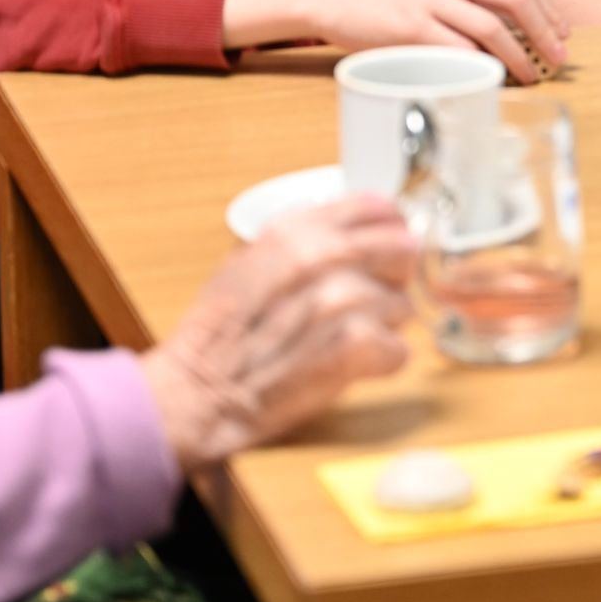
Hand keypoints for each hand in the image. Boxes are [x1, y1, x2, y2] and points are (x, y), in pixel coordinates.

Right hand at [140, 196, 415, 469]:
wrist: (197, 393)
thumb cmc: (217, 335)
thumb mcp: (249, 261)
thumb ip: (301, 241)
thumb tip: (349, 234)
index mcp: (296, 230)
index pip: (377, 208)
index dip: (388, 232)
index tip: (385, 251)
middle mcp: (321, 255)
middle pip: (403, 250)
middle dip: (393, 278)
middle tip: (372, 301)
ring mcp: (340, 298)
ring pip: (403, 305)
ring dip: (383, 327)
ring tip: (346, 341)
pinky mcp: (353, 346)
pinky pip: (398, 349)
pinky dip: (381, 364)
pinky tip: (351, 367)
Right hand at [298, 0, 566, 81]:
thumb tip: (514, 24)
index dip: (549, 8)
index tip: (561, 33)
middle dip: (545, 31)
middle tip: (557, 58)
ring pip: (493, 27)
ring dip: (519, 56)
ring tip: (529, 75)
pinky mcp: (411, 28)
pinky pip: (459, 50)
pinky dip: (481, 67)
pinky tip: (490, 79)